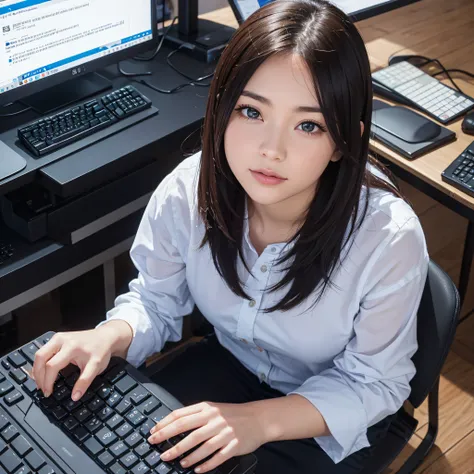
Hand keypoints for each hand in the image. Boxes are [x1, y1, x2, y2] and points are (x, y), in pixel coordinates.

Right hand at [32, 320, 132, 400]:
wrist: (106, 336)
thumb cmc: (101, 350)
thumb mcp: (96, 367)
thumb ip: (85, 381)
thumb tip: (75, 397)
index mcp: (72, 347)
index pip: (52, 365)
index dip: (48, 381)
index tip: (49, 393)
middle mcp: (62, 339)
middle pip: (41, 357)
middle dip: (38, 375)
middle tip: (42, 389)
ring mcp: (58, 337)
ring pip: (39, 353)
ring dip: (37, 369)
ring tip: (41, 383)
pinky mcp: (57, 338)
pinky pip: (43, 350)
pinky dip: (41, 363)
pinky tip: (43, 372)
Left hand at [147, 401, 265, 472]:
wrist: (257, 418)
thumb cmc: (232, 414)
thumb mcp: (213, 408)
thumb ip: (195, 415)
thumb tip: (173, 425)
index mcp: (207, 409)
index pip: (181, 415)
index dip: (165, 424)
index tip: (153, 432)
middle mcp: (214, 419)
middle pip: (188, 431)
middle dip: (171, 441)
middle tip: (159, 451)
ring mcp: (224, 432)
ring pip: (202, 446)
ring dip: (188, 456)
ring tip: (178, 462)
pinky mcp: (234, 445)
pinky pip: (218, 457)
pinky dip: (206, 464)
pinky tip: (197, 470)